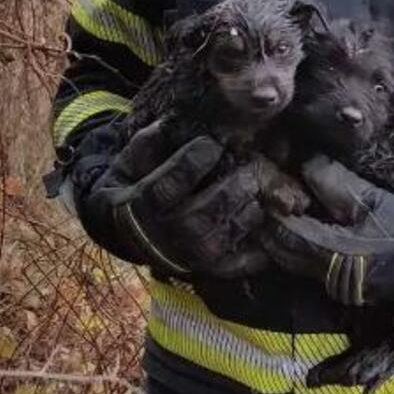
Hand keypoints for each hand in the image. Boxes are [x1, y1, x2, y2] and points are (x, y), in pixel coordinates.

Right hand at [76, 120, 270, 278]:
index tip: (212, 144)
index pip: (164, 189)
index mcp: (135, 206)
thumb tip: (176, 123)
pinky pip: (230, 267)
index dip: (189, 166)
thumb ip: (151, 143)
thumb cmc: (135, 184)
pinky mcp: (201, 270)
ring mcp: (182, 257)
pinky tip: (266, 229)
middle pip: (197, 218)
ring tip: (258, 193)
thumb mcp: (131, 160)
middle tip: (248, 171)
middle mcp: (158, 237)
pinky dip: (252, 254)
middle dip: (227, 192)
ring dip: (243, 216)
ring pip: (216, 242)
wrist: (126, 230)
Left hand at [260, 155, 393, 305]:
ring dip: (282, 238)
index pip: (287, 235)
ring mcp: (334, 287)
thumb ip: (335, 183)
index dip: (274, 211)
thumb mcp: (373, 200)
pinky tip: (299, 227)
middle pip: (283, 253)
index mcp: (334, 256)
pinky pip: (307, 266)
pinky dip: (297, 247)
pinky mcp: (342, 287)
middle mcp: (328, 277)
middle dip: (271, 227)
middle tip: (265, 198)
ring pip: (293, 261)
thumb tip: (305, 165)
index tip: (266, 188)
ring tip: (278, 210)